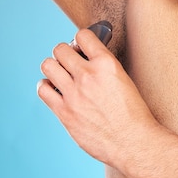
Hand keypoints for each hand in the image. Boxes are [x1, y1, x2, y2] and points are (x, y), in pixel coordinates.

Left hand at [37, 26, 155, 166]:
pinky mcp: (64, 112)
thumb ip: (104, 70)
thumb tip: (88, 63)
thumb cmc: (134, 114)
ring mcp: (74, 93)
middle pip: (60, 49)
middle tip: (70, 62)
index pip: (83, 35)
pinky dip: (45, 86)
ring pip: (48, 65)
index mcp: (107, 64)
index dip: (81, 39)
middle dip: (64, 53)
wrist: (133, 141)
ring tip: (60, 74)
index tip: (81, 46)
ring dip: (53, 67)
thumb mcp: (124, 81)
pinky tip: (53, 90)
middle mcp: (88, 75)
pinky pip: (43, 89)